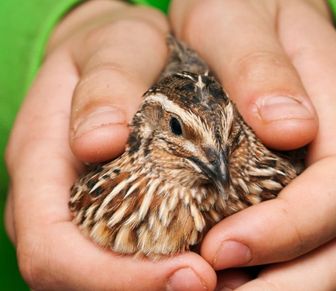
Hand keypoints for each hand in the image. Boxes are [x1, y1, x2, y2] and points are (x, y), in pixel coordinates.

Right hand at [5, 1, 216, 289]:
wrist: (119, 53)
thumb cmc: (115, 47)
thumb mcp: (114, 46)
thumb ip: (105, 83)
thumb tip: (99, 140)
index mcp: (40, 162)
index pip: (52, 249)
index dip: (111, 277)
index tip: (188, 272)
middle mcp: (53, 199)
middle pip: (78, 278)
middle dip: (144, 289)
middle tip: (215, 279)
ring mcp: (79, 209)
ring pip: (103, 275)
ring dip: (158, 283)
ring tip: (220, 273)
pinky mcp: (108, 209)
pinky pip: (126, 256)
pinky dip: (163, 268)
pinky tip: (209, 256)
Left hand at [169, 0, 335, 288]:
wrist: (238, 10)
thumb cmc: (235, 8)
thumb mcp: (233, 18)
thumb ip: (259, 65)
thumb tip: (291, 129)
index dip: (292, 228)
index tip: (222, 247)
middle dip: (289, 277)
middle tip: (214, 287)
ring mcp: (323, 171)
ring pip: (329, 251)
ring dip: (278, 284)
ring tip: (215, 289)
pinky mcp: (300, 184)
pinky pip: (301, 245)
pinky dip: (268, 271)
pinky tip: (223, 273)